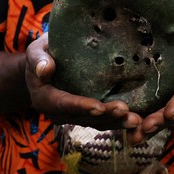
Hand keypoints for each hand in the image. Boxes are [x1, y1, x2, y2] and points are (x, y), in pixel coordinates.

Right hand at [24, 33, 140, 130]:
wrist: (45, 63)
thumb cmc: (42, 53)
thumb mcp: (36, 51)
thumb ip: (38, 59)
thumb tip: (45, 69)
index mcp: (44, 99)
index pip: (64, 104)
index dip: (81, 106)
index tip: (99, 107)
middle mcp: (59, 113)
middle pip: (84, 117)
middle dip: (105, 116)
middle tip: (126, 111)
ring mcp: (74, 116)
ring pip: (96, 122)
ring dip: (116, 122)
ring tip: (137, 120)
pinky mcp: (87, 114)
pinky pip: (103, 120)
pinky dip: (119, 121)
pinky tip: (138, 120)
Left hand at [127, 20, 173, 144]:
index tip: (171, 114)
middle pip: (172, 112)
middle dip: (160, 121)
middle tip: (146, 129)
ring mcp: (168, 101)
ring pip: (159, 118)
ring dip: (146, 128)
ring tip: (133, 138)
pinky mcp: (154, 103)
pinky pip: (146, 115)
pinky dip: (136, 125)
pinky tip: (122, 134)